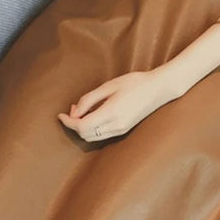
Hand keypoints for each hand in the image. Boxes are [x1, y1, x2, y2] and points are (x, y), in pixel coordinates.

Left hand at [58, 69, 174, 141]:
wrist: (159, 89)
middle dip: (74, 125)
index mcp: (111, 113)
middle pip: (85, 135)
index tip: (60, 115)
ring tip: (80, 111)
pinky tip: (92, 115)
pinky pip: (101, 135)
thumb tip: (74, 113)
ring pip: (92, 137)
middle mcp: (116, 126)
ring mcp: (121, 130)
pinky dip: (92, 128)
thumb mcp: (109, 86)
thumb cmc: (135, 82)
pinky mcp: (124, 130)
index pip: (82, 126)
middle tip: (71, 110)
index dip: (68, 122)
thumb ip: (89, 99)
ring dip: (82, 128)